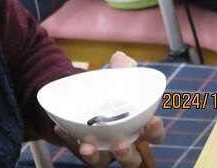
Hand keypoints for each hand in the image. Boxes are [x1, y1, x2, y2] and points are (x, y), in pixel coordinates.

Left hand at [55, 51, 164, 167]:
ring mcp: (103, 148)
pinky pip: (75, 147)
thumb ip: (123, 67)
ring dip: (96, 155)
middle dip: (127, 154)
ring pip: (104, 160)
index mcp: (139, 125)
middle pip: (132, 158)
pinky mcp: (84, 147)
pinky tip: (61, 128)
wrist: (87, 93)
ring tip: (88, 146)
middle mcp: (124, 142)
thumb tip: (120, 58)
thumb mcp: (119, 76)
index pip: (154, 134)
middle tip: (119, 145)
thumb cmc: (112, 88)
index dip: (155, 131)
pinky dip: (68, 139)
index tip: (151, 122)